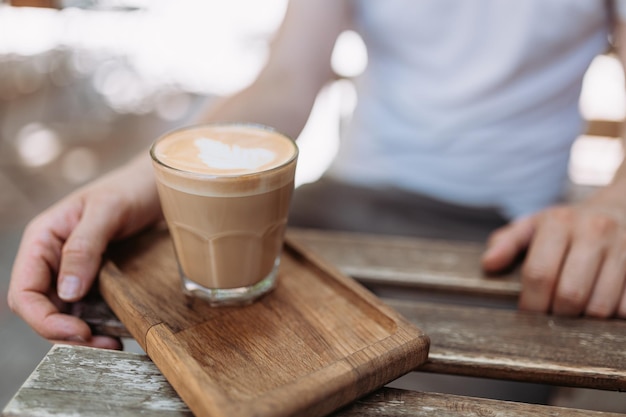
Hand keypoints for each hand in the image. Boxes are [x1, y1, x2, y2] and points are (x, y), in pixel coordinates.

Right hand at [7, 155, 161, 347]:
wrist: (163, 184)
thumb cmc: (132, 188)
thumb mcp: (108, 210)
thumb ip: (84, 247)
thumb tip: (66, 292)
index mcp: (44, 240)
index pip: (24, 292)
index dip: (43, 319)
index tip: (77, 332)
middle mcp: (55, 259)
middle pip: (43, 311)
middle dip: (66, 334)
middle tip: (102, 346)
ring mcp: (78, 271)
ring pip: (67, 316)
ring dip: (85, 336)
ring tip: (112, 345)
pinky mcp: (101, 279)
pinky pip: (92, 310)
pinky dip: (101, 325)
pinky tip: (120, 332)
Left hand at [482, 194, 625, 318]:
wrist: (623, 207)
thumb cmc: (570, 224)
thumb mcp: (534, 224)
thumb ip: (507, 242)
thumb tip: (489, 264)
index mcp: (559, 223)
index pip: (539, 274)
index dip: (531, 302)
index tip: (528, 313)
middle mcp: (594, 232)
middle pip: (570, 295)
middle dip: (557, 314)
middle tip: (553, 314)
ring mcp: (625, 247)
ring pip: (600, 306)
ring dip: (585, 318)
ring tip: (577, 309)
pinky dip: (612, 314)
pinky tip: (602, 302)